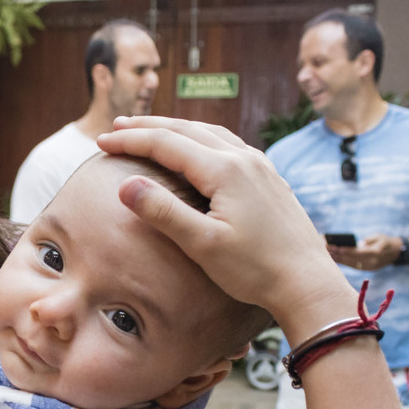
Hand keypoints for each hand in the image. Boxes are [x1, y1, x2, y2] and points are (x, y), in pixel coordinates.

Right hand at [98, 116, 355, 343]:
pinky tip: (196, 148)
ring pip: (209, 133)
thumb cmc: (255, 270)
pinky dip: (200, 138)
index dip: (130, 140)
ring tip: (150, 131)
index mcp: (224, 171)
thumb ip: (163, 212)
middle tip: (116, 127)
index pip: (166, 144)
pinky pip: (227, 144)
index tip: (101, 142)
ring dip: (175, 129)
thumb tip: (126, 185)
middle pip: (186, 130)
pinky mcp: (268, 178)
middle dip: (148, 127)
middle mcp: (243, 159)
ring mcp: (259, 166)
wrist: (307, 282)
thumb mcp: (203, 245)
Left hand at [328, 233, 397, 270]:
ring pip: (350, 264)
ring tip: (327, 253)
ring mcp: (369, 267)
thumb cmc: (385, 241)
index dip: (348, 251)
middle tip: (327, 249)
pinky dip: (343, 262)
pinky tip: (333, 258)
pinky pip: (352, 266)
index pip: (359, 252)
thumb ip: (368, 241)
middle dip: (339, 254)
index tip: (337, 248)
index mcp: (376, 253)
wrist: (396, 253)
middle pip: (352, 259)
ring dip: (338, 259)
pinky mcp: (366, 269)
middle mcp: (372, 262)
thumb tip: (357, 245)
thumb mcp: (378, 237)